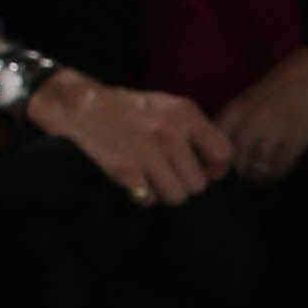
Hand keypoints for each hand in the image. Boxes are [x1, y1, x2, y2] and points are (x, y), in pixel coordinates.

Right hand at [41, 76, 233, 205]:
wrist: (84, 108)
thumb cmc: (132, 110)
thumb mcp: (169, 106)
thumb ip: (196, 130)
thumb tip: (222, 166)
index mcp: (186, 114)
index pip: (224, 154)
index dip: (215, 169)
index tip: (202, 169)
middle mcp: (171, 133)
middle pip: (199, 184)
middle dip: (185, 182)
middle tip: (168, 173)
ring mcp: (148, 153)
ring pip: (178, 196)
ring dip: (166, 193)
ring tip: (153, 179)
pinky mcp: (126, 170)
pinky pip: (151, 201)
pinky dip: (145, 198)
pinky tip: (137, 184)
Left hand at [221, 47, 307, 181]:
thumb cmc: (278, 87)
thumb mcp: (246, 99)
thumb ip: (230, 123)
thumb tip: (218, 154)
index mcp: (234, 110)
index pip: (214, 145)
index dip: (213, 162)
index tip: (218, 169)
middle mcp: (250, 123)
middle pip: (234, 162)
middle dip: (237, 171)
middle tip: (243, 171)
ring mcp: (273, 134)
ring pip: (254, 170)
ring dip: (255, 176)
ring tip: (260, 172)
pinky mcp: (294, 144)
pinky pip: (277, 171)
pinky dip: (274, 177)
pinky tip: (275, 171)